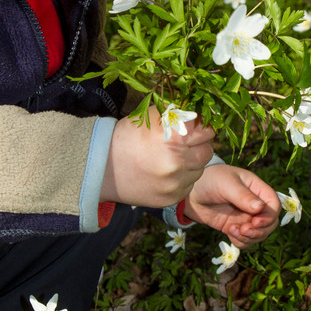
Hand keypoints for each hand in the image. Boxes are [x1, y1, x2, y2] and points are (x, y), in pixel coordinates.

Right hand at [100, 106, 214, 207]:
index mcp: (174, 138)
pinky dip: (182, 177)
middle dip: (198, 145)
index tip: (193, 126)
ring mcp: (176, 184)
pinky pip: (189, 184)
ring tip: (170, 157)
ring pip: (200, 169)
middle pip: (208, 150)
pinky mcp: (172, 198)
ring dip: (191, 162)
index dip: (200, 126)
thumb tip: (200, 112)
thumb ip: (178, 114)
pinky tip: (165, 171)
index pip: (207, 130)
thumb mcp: (150, 117)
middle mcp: (178, 163)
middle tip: (181, 142)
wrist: (103, 169)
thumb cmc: (126, 138)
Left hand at [184, 164, 280, 248]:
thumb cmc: (209, 181)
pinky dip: (241, 241)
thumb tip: (261, 208)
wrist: (190, 193)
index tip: (255, 221)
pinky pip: (246, 240)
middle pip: (270, 223)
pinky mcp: (236, 227)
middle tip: (244, 230)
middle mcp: (254, 204)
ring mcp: (245, 217)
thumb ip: (243, 196)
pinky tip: (229, 232)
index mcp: (256, 189)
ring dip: (250, 238)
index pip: (274, 204)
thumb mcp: (226, 185)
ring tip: (233, 231)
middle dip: (260, 231)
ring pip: (259, 234)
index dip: (269, 216)